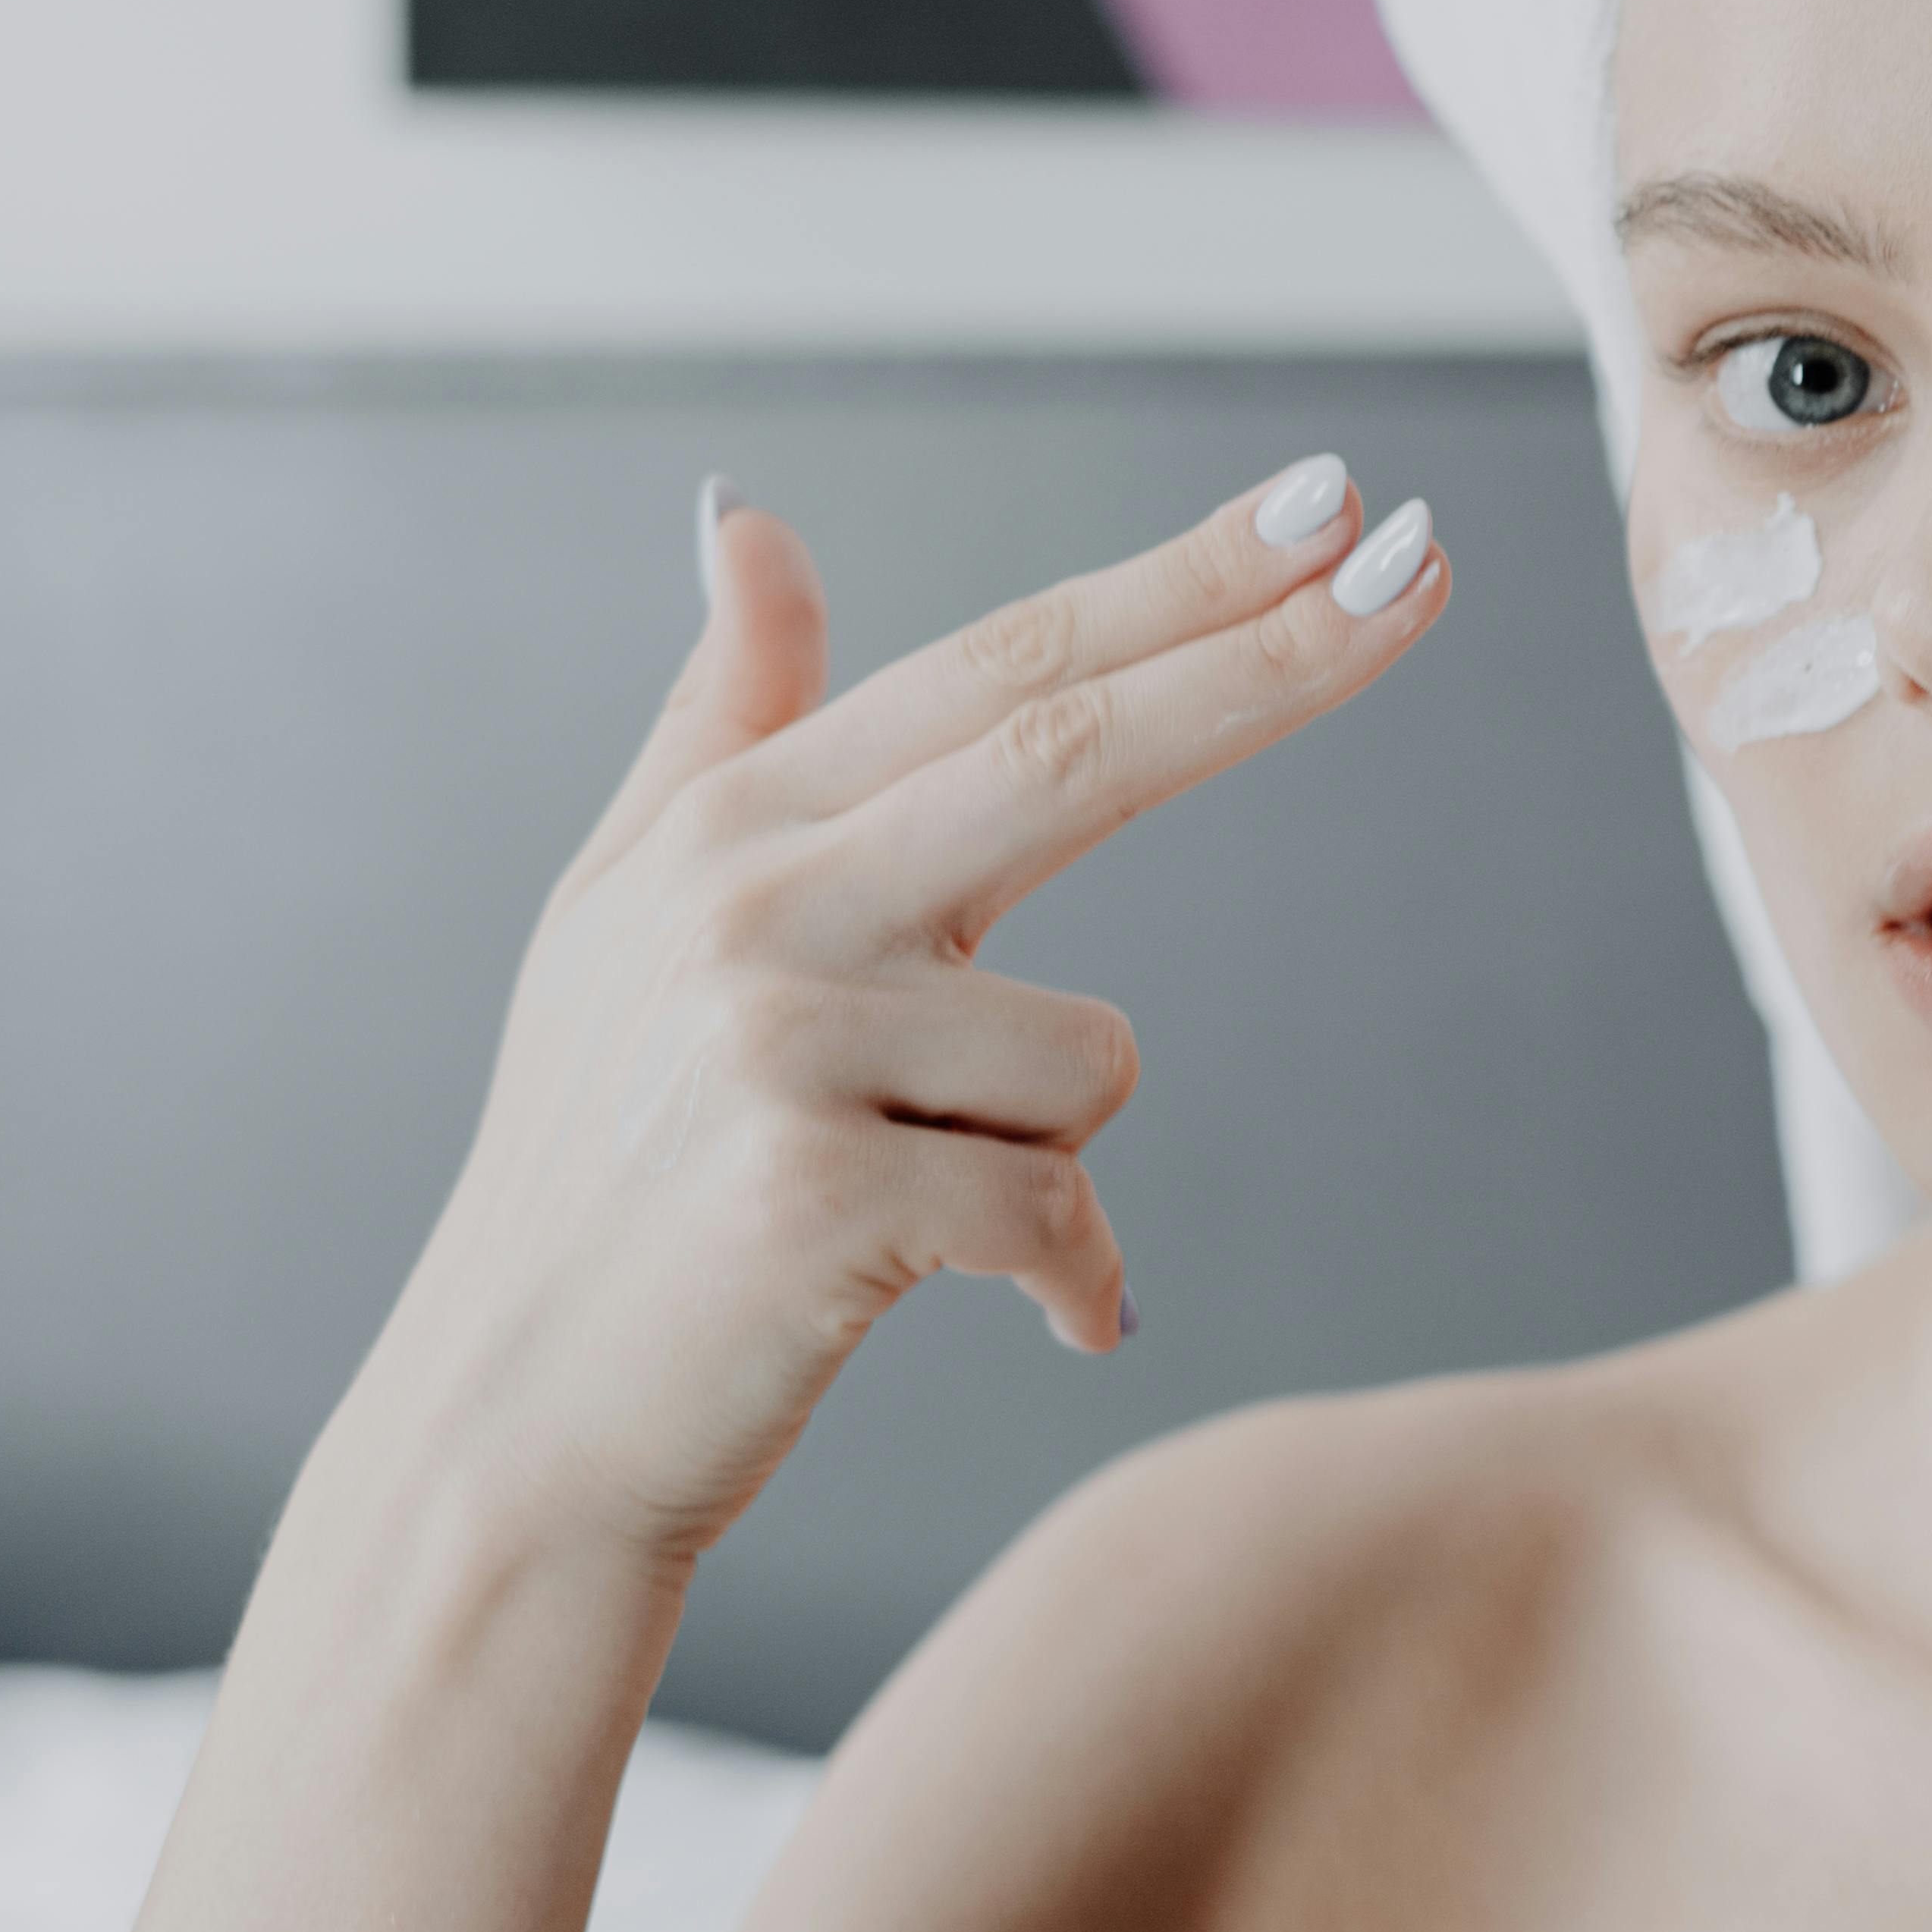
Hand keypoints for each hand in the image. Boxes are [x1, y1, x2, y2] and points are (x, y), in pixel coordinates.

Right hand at [358, 459, 1443, 1571]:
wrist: (514, 1434)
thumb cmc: (609, 1172)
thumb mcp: (625, 915)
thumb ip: (722, 718)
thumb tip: (747, 519)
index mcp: (733, 825)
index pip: (1005, 667)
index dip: (1177, 582)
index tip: (1331, 498)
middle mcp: (751, 906)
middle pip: (1070, 749)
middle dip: (1267, 659)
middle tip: (1417, 563)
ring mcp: (777, 1044)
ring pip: (1092, 1061)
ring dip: (1050, 1152)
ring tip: (909, 1208)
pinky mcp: (815, 1197)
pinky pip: (1061, 1214)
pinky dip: (1066, 1282)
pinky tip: (986, 1306)